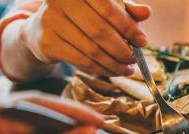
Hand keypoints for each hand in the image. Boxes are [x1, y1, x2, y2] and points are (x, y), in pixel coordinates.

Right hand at [20, 0, 150, 76]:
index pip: (108, 8)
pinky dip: (101, 69)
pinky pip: (81, 61)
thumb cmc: (79, 14)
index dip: (128, 26)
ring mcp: (50, 20)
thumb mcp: (103, 7)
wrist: (42, 28)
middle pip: (100, 30)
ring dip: (114, 63)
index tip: (142, 41)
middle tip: (134, 59)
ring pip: (91, 49)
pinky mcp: (47, 42)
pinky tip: (112, 71)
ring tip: (127, 68)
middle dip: (122, 48)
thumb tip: (146, 13)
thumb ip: (124, 9)